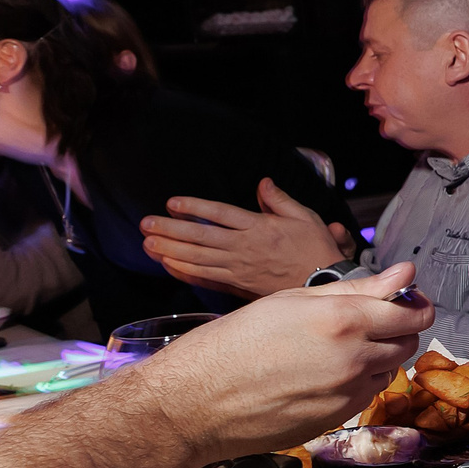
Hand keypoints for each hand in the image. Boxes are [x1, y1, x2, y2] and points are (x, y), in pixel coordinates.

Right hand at [132, 263, 433, 460]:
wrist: (193, 404)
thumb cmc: (231, 344)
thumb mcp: (289, 301)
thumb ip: (356, 288)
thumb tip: (406, 273)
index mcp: (342, 320)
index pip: (413, 314)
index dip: (416, 305)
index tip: (407, 301)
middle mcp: (354, 359)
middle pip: (407, 343)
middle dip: (397, 330)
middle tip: (369, 321)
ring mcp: (348, 394)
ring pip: (388, 370)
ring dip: (377, 357)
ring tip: (335, 349)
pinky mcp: (337, 420)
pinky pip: (365, 395)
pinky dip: (357, 383)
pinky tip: (322, 374)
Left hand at [139, 178, 342, 296]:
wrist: (323, 282)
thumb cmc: (315, 248)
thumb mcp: (305, 217)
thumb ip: (280, 200)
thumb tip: (263, 183)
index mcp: (260, 227)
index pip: (220, 214)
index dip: (195, 207)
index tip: (172, 202)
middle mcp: (245, 247)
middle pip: (201, 237)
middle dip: (171, 230)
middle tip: (146, 224)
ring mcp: (239, 268)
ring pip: (198, 259)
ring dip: (171, 251)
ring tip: (148, 243)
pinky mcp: (238, 284)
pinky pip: (206, 278)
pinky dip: (185, 272)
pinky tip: (168, 265)